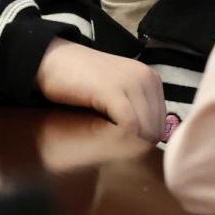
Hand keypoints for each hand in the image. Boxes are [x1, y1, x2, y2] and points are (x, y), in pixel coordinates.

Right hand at [36, 38, 165, 141]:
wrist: (53, 60)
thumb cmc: (81, 81)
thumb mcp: (118, 92)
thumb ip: (135, 110)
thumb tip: (147, 144)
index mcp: (151, 79)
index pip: (161, 122)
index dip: (146, 141)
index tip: (127, 151)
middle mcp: (146, 78)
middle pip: (156, 128)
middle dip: (139, 145)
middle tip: (116, 154)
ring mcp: (131, 82)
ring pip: (145, 129)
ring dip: (130, 145)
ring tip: (110, 150)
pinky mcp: (112, 90)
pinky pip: (129, 124)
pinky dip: (122, 139)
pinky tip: (106, 143)